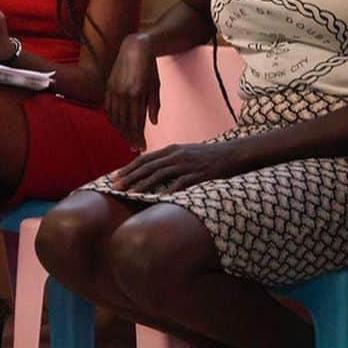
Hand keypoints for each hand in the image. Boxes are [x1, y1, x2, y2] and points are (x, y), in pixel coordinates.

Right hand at [105, 33, 159, 149]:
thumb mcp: (156, 87)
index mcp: (136, 94)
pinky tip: (119, 126)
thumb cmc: (149, 68)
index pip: (136, 122)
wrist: (134, 49)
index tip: (142, 148)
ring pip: (115, 118)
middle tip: (136, 148)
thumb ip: (154, 106)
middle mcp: (122, 94)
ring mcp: (113, 91)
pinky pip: (108, 109)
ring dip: (121, 131)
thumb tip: (153, 123)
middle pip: (124, 123)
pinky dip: (113, 120)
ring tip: (128, 139)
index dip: (139, 137)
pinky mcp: (108, 88)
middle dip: (130, 138)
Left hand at [109, 139, 244, 193]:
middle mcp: (176, 155)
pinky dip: (169, 190)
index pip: (144, 159)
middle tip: (115, 187)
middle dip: (129, 177)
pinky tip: (158, 198)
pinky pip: (181, 182)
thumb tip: (149, 169)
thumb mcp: (184, 153)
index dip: (127, 168)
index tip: (114, 177)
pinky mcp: (199, 174)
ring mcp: (187, 164)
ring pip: (160, 174)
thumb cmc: (207, 156)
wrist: (234, 153)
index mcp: (171, 149)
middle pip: (147, 166)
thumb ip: (167, 160)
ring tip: (130, 194)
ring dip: (143, 184)